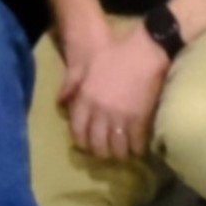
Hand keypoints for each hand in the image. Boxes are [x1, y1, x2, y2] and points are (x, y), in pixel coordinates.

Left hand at [64, 25, 167, 167]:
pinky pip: (135, 144)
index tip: (86, 145)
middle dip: (100, 152)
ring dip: (118, 154)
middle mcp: (99, 112)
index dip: (82, 141)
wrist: (145, 51)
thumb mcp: (88, 64)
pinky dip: (136, 150)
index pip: (78, 130)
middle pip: (97, 143)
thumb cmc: (116, 53)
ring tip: (122, 154)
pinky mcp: (139, 120)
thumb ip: (72, 82)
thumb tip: (60, 101)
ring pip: (116, 148)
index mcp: (85, 98)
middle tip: (106, 152)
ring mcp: (120, 117)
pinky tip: (137, 149)